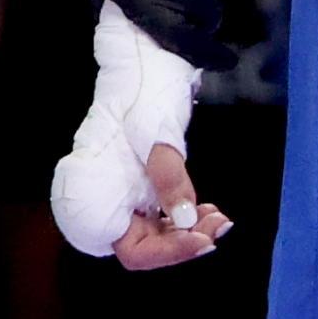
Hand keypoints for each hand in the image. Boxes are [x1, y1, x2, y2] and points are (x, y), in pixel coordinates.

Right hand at [51, 0, 232, 268]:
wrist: (143, 65)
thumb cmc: (141, 94)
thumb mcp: (157, 134)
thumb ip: (169, 178)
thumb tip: (185, 219)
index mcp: (98, 196)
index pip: (134, 251)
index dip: (169, 253)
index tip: (200, 240)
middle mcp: (111, 204)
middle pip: (150, 248)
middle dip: (186, 242)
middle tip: (218, 226)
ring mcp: (127, 197)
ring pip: (160, 236)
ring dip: (192, 232)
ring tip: (219, 218)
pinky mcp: (142, 188)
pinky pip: (165, 218)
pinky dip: (188, 218)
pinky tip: (208, 208)